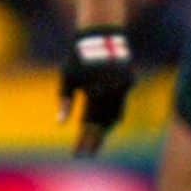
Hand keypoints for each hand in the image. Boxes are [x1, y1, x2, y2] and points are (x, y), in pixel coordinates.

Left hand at [59, 27, 134, 155]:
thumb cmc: (79, 57)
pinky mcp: (129, 82)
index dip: (84, 141)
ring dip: (105, 129)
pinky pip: (120, 104)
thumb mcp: (67, 78)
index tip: (78, 154)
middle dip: (94, 140)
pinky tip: (105, 123)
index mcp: (95, 92)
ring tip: (94, 141)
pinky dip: (113, 115)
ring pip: (116, 116)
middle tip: (86, 154)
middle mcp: (112, 92)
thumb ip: (65, 101)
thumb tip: (61, 123)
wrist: (101, 36)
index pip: (90, 124)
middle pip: (104, 125)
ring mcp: (123, 88)